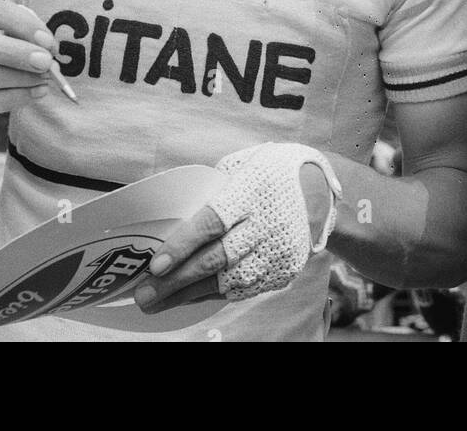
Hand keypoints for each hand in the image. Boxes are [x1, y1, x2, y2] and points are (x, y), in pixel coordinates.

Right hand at [0, 0, 57, 128]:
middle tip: (45, 62)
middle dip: (15, 53)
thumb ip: (27, 31)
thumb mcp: (9, 25)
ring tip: (46, 78)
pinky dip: (16, 96)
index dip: (21, 24)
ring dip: (20, 78)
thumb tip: (48, 49)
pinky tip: (38, 90)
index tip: (47, 41)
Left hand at [133, 149, 338, 310]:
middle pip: (217, 259)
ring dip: (188, 296)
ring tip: (155, 304)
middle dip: (177, 280)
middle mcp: (266, 224)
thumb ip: (213, 188)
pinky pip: (243, 289)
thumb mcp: (244, 163)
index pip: (213, 222)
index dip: (183, 245)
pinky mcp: (283, 271)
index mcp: (252, 190)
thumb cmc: (272, 171)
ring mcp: (277, 251)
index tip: (155, 265)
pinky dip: (213, 295)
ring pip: (227, 282)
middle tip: (144, 295)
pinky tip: (187, 299)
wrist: (323, 191)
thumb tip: (174, 215)